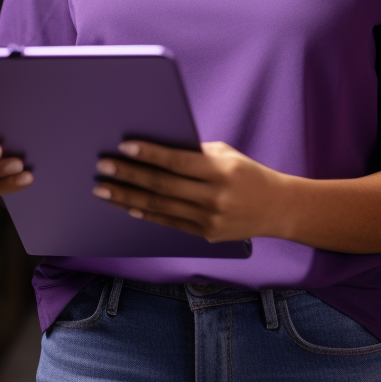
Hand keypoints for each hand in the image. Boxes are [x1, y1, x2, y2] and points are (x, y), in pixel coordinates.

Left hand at [92, 140, 288, 241]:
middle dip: (129, 176)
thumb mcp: (225, 154)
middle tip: (103, 167)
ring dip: (127, 197)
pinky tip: (126, 205)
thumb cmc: (246, 173)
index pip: (177, 161)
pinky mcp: (206, 235)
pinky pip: (169, 223)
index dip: (149, 154)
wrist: (278, 208)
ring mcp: (210, 219)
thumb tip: (153, 147)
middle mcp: (214, 197)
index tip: (123, 147)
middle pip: (163, 185)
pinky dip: (146, 213)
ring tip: (103, 189)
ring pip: (160, 207)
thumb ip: (194, 152)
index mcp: (220, 170)